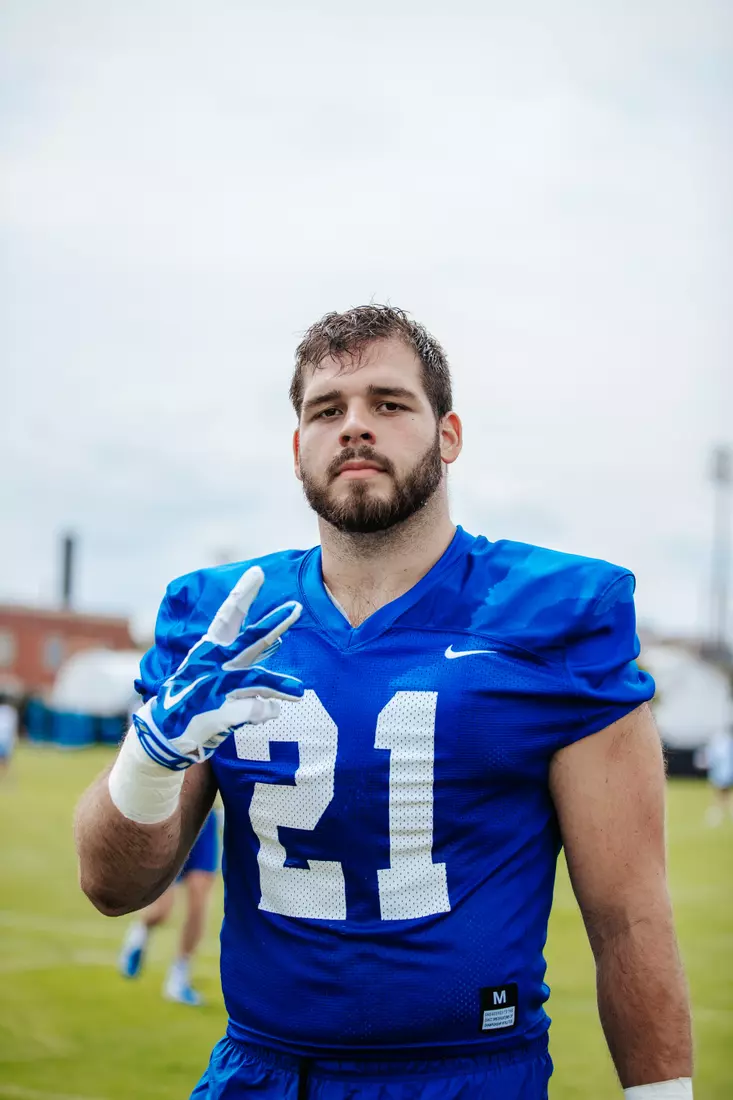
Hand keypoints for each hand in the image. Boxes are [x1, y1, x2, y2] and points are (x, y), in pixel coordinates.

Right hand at [133, 566, 302, 769]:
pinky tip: (271, 712)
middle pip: (249, 641)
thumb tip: (279, 643)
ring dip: (278, 685)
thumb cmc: (194, 699)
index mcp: (209, 651)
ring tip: (299, 692)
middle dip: (272, 625)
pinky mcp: (218, 715)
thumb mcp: (218, 673)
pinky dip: (264, 711)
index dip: (243, 594)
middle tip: (295, 608)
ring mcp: (215, 688)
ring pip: (255, 680)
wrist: (165, 734)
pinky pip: (252, 710)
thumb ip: (250, 659)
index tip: (258, 572)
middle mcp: (212, 665)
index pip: (228, 617)